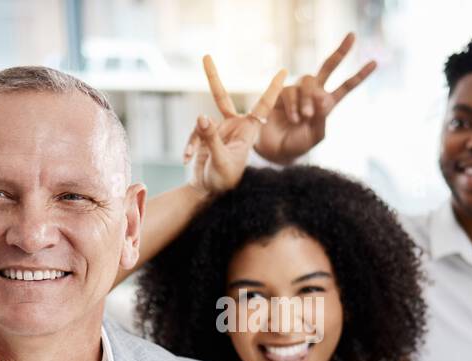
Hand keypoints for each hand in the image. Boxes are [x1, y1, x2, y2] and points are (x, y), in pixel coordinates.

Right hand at [182, 57, 285, 197]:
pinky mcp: (206, 135)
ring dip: (195, 139)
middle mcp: (234, 127)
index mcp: (248, 132)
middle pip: (222, 97)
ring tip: (190, 157)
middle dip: (213, 78)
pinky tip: (187, 159)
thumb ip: (211, 139)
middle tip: (206, 56)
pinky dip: (190, 146)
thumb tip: (202, 116)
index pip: (264, 106)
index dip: (273, 88)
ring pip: (202, 122)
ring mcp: (218, 130)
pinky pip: (195, 133)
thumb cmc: (221, 181)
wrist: (207, 192)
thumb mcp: (219, 161)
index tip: (284, 71)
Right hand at [253, 32, 376, 165]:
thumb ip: (322, 118)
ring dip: (309, 98)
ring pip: (308, 82)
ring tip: (305, 117)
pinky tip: (294, 118)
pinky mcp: (281, 93)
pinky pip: (291, 92)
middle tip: (352, 36)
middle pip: (328, 67)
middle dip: (341, 52)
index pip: (345, 87)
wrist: (275, 152)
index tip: (374, 63)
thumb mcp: (316, 136)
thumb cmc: (297, 145)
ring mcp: (297, 92)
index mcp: (326, 104)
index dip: (359, 75)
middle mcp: (313, 93)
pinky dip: (294, 106)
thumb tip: (322, 98)